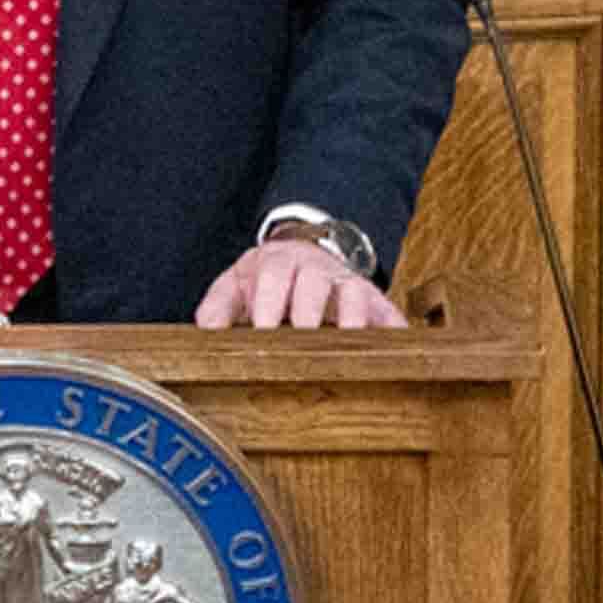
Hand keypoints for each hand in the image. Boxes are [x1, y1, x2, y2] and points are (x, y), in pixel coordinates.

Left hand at [194, 238, 403, 329]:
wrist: (306, 252)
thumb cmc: (267, 279)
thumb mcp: (236, 284)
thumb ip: (217, 306)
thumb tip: (206, 333)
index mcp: (278, 263)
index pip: (272, 278)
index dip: (268, 303)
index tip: (261, 331)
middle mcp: (316, 270)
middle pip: (314, 284)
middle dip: (308, 312)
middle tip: (301, 341)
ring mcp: (348, 284)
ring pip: (355, 294)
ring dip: (352, 319)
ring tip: (348, 347)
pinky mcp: (375, 302)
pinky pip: (388, 314)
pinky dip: (394, 330)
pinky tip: (397, 350)